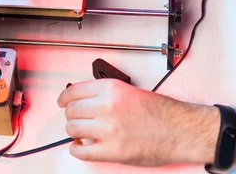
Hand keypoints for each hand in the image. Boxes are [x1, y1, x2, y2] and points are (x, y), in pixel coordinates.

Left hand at [58, 79, 219, 166]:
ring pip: (73, 129)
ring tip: (82, 132)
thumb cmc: (159, 111)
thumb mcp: (128, 90)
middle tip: (77, 119)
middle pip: (71, 110)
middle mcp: (107, 106)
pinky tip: (81, 146)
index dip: (65, 97)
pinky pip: (82, 151)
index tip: (62, 101)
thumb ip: (104, 93)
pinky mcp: (112, 151)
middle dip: (71, 115)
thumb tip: (83, 100)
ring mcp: (108, 129)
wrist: (179, 130)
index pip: (74, 90)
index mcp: (110, 89)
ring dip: (75, 131)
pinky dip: (77, 149)